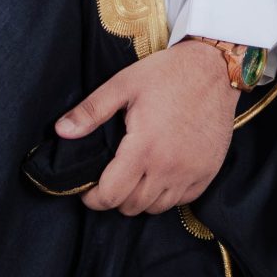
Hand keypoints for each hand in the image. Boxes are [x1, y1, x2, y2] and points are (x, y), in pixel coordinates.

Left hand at [56, 40, 239, 214]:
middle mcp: (169, 167)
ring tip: (136, 177)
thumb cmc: (168, 73)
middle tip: (112, 178)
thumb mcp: (124, 84)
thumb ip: (91, 111)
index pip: (110, 196)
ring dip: (141, 198)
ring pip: (156, 207)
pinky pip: (182, 200)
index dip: (93, 198)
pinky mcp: (209, 171)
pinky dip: (167, 194)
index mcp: (144, 148)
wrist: (216, 68)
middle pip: (132, 206)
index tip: (89, 189)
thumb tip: (61, 131)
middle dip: (115, 197)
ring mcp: (191, 172)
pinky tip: (161, 174)